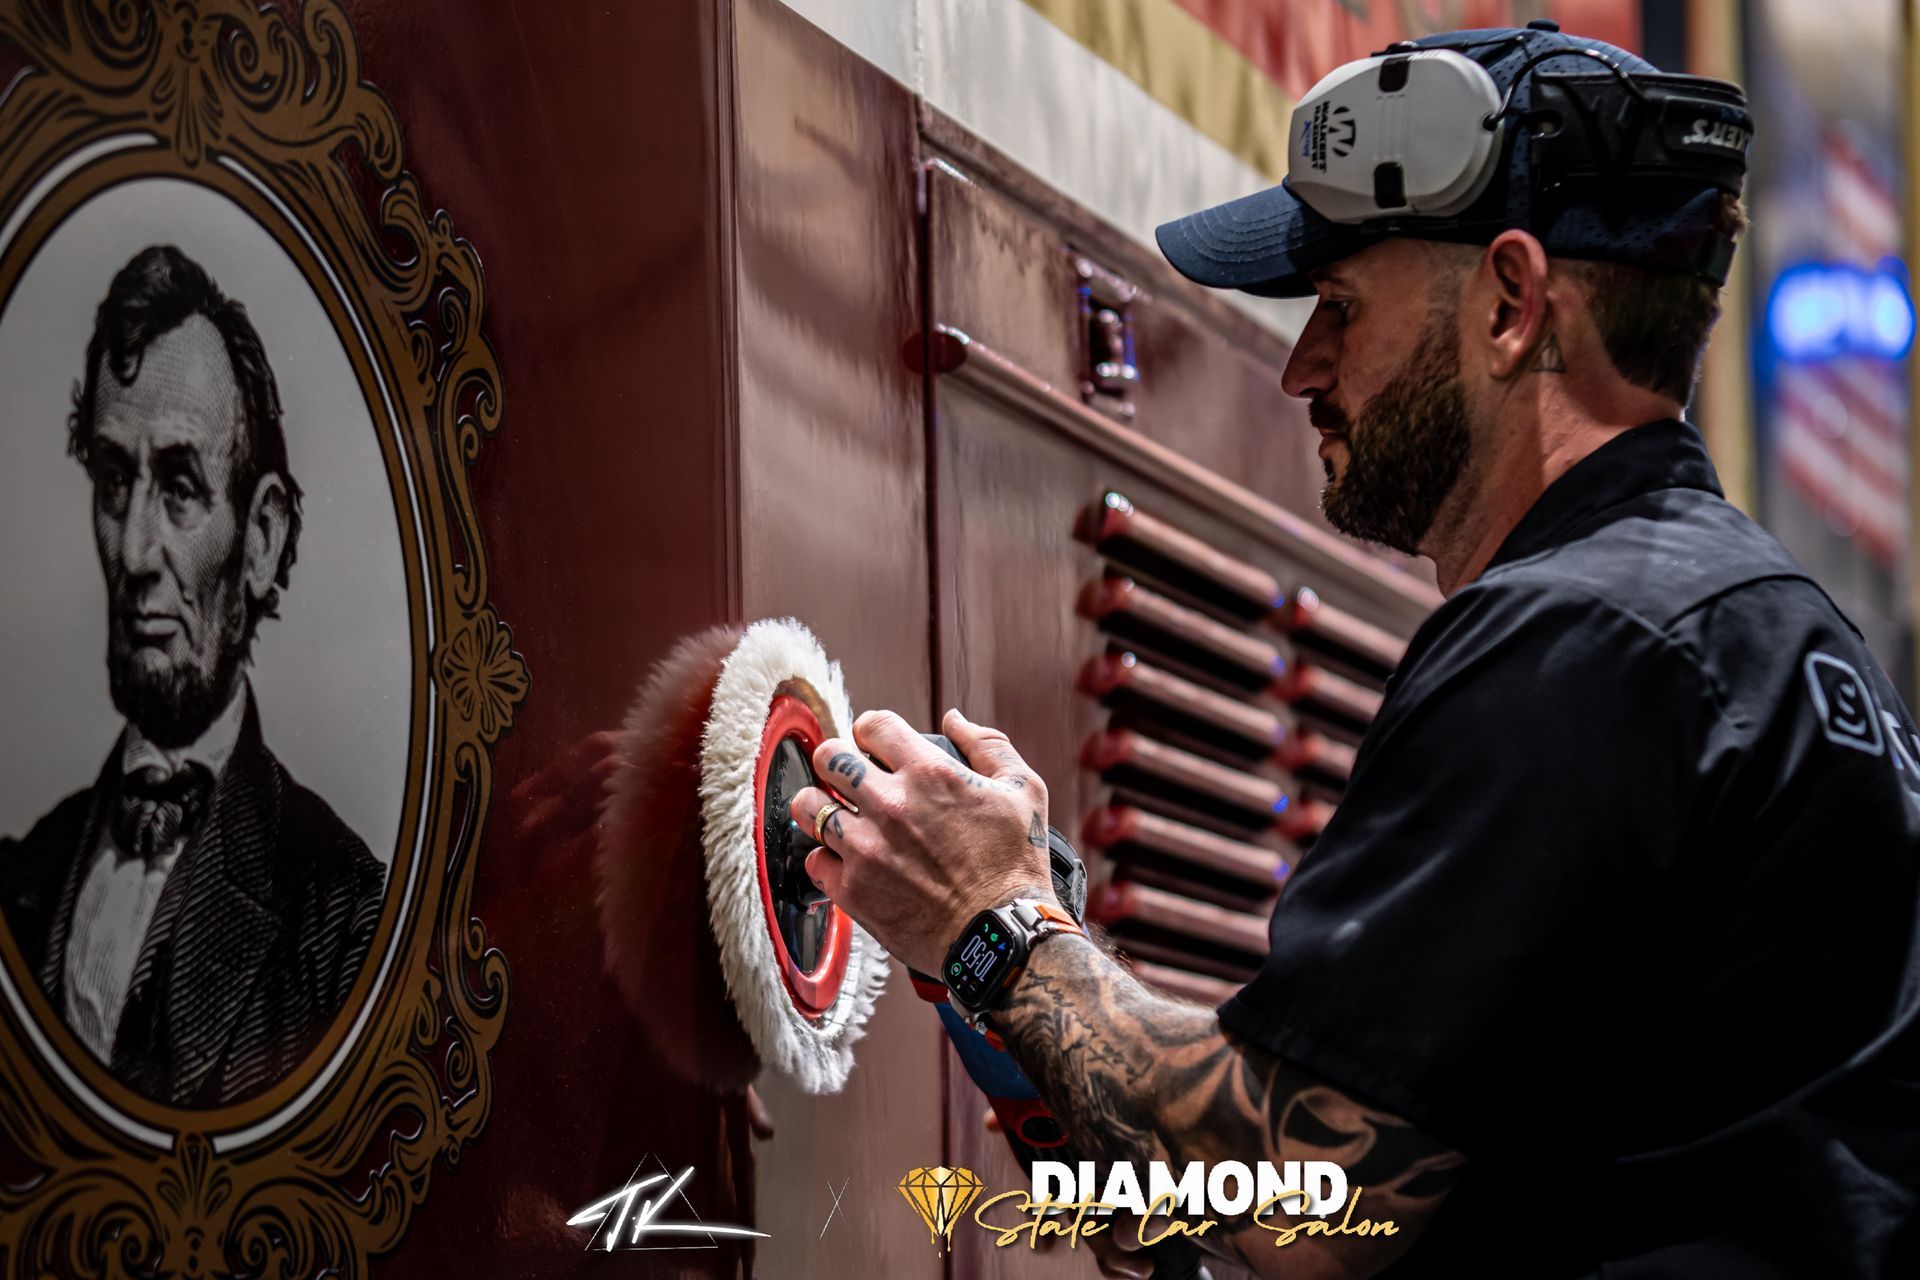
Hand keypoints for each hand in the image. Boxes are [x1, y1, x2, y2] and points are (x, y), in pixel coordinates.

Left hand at [788, 708, 1056, 974]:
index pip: (872, 724)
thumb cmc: (1016, 865)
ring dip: (820, 806)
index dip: (870, 731)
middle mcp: (890, 805)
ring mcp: (866, 848)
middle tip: (850, 779)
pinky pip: (814, 860)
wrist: (1002, 937)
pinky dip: (827, 859)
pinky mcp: (853, 890)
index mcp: (929, 773)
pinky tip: (848, 862)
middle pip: (828, 757)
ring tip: (839, 816)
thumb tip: (954, 719)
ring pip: (807, 806)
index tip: (874, 747)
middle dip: (837, 762)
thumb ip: (988, 744)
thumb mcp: (1024, 791)